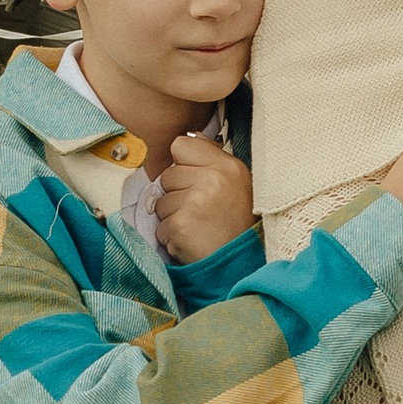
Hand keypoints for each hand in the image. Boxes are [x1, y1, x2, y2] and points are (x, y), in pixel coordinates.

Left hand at [155, 136, 254, 260]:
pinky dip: (172, 238)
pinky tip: (192, 241)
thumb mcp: (238, 183)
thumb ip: (212, 158)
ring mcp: (195, 202)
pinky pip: (161, 227)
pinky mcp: (181, 226)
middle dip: (177, 196)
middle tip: (200, 212)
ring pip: (161, 203)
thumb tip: (190, 138)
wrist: (242, 265)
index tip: (194, 181)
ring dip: (173, 218)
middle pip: (167, 176)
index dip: (182, 165)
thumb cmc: (240, 226)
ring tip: (198, 227)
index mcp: (227, 166)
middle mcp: (212, 179)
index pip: (181, 145)